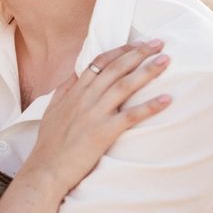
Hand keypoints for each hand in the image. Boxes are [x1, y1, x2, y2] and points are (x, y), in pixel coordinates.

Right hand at [21, 40, 171, 196]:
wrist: (46, 169)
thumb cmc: (49, 144)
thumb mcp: (51, 111)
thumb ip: (64, 90)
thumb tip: (74, 74)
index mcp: (74, 92)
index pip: (99, 63)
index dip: (120, 51)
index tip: (137, 44)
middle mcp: (85, 99)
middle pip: (115, 69)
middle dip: (138, 53)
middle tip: (159, 43)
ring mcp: (94, 115)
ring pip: (125, 86)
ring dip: (147, 71)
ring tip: (165, 61)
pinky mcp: (104, 133)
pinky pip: (131, 116)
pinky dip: (150, 106)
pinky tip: (167, 99)